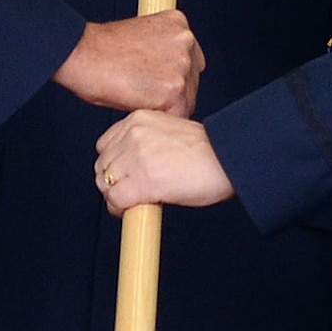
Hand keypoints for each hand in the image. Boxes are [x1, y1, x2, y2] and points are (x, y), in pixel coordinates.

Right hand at [55, 14, 201, 117]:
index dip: (172, 77)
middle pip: (192, 81)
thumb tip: (168, 75)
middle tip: (144, 93)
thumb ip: (163, 51)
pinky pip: (177, 116)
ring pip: (187, 100)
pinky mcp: (174, 89)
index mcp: (178, 24)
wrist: (82, 54)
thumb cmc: (100, 50)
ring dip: (165, 106)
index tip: (155, 83)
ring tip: (137, 98)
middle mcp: (186, 41)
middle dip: (171, 93)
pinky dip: (160, 118)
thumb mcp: (142, 38)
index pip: (191, 61)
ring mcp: (182, 65)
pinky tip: (139, 106)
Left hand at [94, 111, 234, 212]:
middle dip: (113, 182)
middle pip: (102, 165)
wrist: (229, 160)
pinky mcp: (142, 181)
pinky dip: (120, 210)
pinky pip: (115, 200)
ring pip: (105, 184)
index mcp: (138, 119)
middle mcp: (133, 135)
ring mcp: (136, 157)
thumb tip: (131, 165)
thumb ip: (146, 141)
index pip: (105, 144)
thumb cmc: (209, 150)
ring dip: (116, 197)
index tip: (123, 175)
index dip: (113, 164)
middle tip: (130, 192)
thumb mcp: (169, 132)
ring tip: (134, 202)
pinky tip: (136, 210)